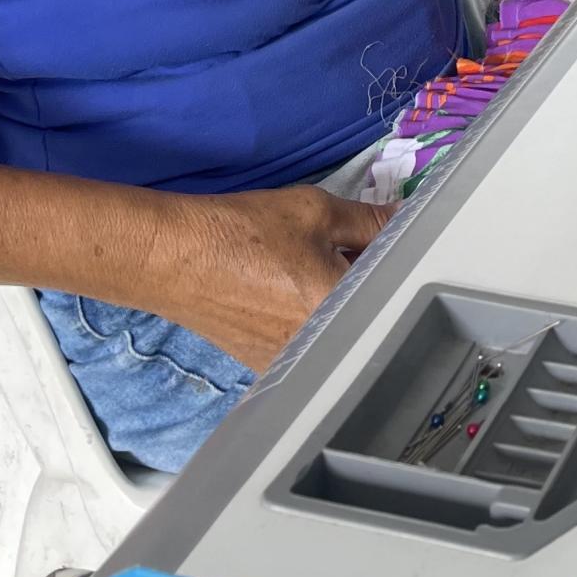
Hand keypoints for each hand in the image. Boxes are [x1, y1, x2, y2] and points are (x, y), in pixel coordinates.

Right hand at [170, 184, 392, 371]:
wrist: (174, 257)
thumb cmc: (244, 232)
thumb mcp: (316, 212)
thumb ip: (369, 220)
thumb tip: (403, 219)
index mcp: (341, 307)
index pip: (392, 283)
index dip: (388, 256)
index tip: (373, 238)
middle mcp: (322, 345)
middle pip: (364, 309)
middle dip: (360, 277)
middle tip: (336, 247)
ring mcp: (292, 361)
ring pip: (334, 326)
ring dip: (332, 298)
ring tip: (301, 268)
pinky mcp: (266, 365)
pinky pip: (305, 339)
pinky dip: (303, 315)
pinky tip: (280, 289)